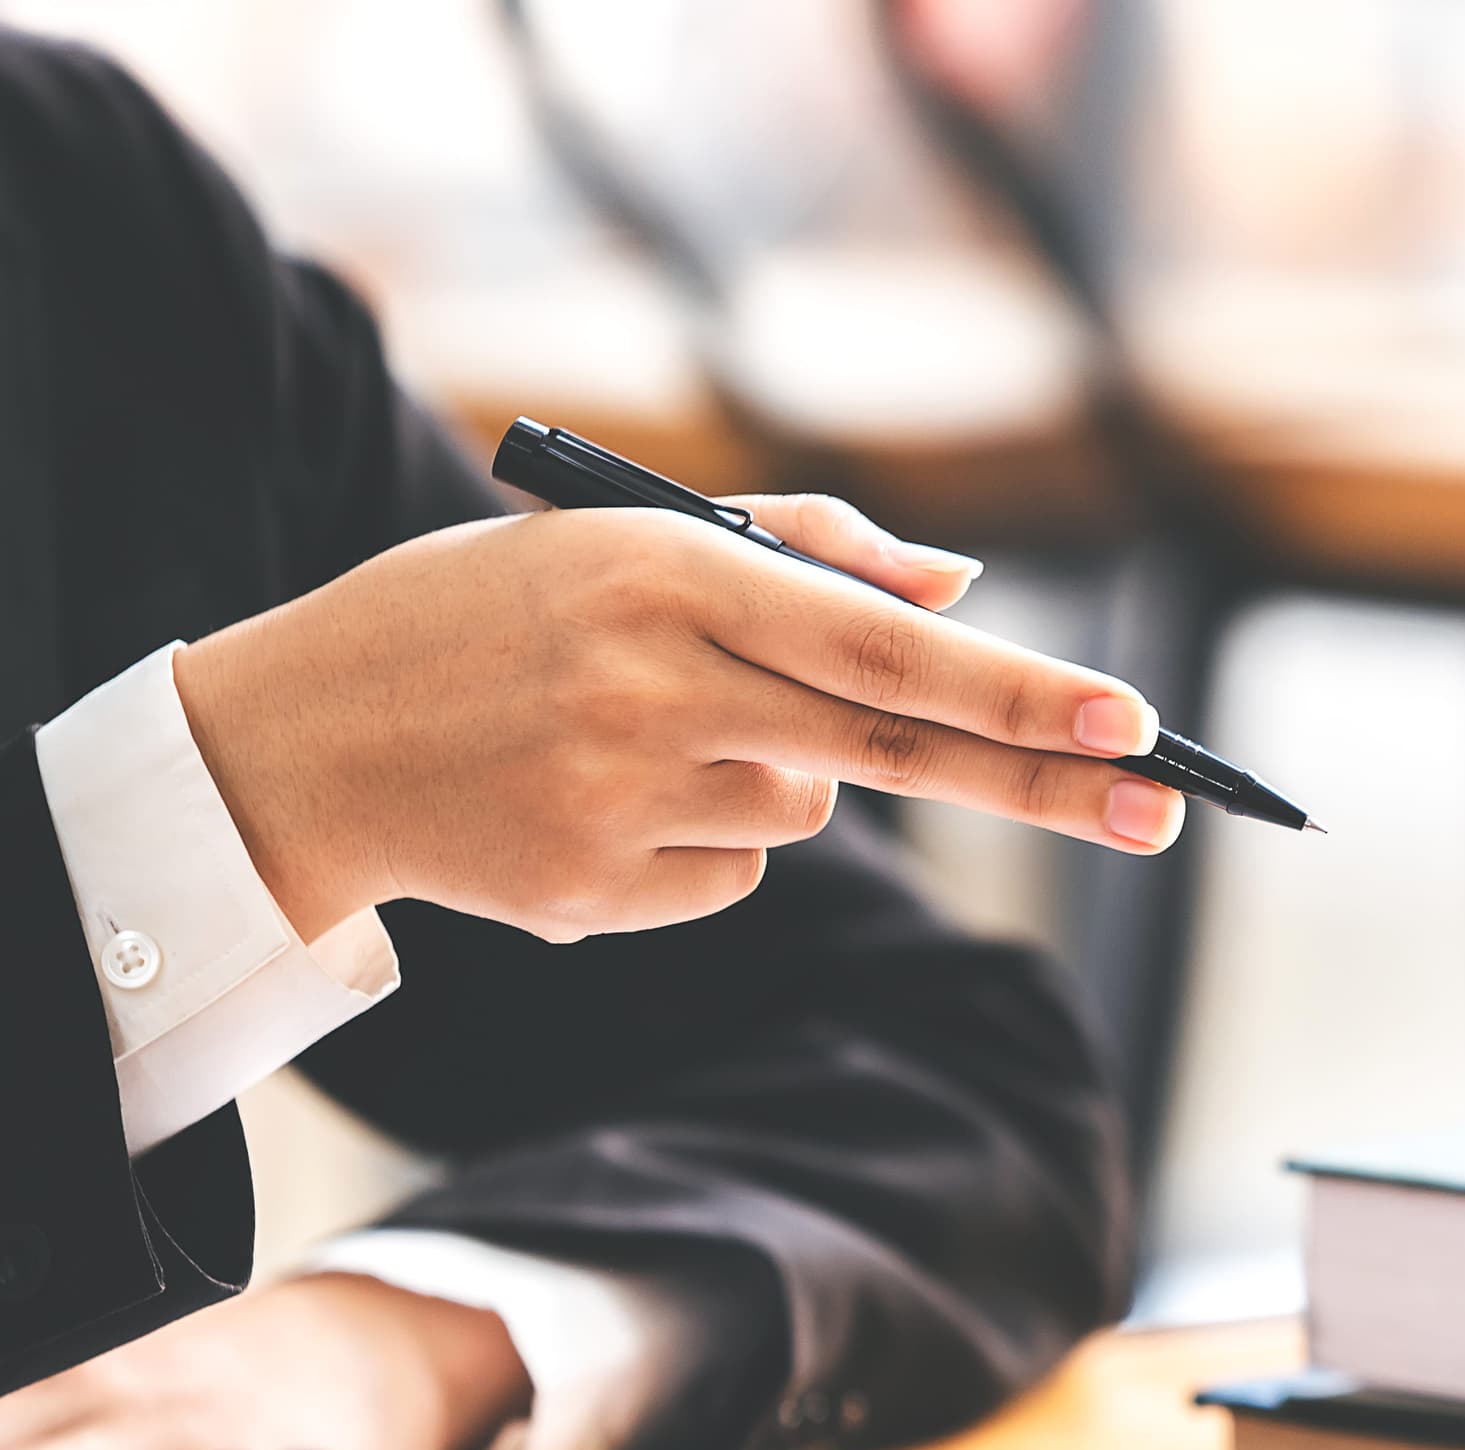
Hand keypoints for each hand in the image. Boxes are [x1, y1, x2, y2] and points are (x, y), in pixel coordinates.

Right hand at [171, 493, 1183, 943]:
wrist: (298, 738)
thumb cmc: (487, 616)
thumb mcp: (623, 538)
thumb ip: (802, 553)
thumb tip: (961, 598)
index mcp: (662, 576)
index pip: (880, 648)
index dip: (1013, 690)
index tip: (1129, 720)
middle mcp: (649, 689)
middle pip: (894, 748)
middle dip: (1043, 774)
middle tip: (1165, 805)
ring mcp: (616, 803)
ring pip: (804, 810)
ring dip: (772, 773)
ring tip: (630, 729)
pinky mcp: (589, 895)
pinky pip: (730, 876)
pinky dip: (698, 841)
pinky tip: (594, 798)